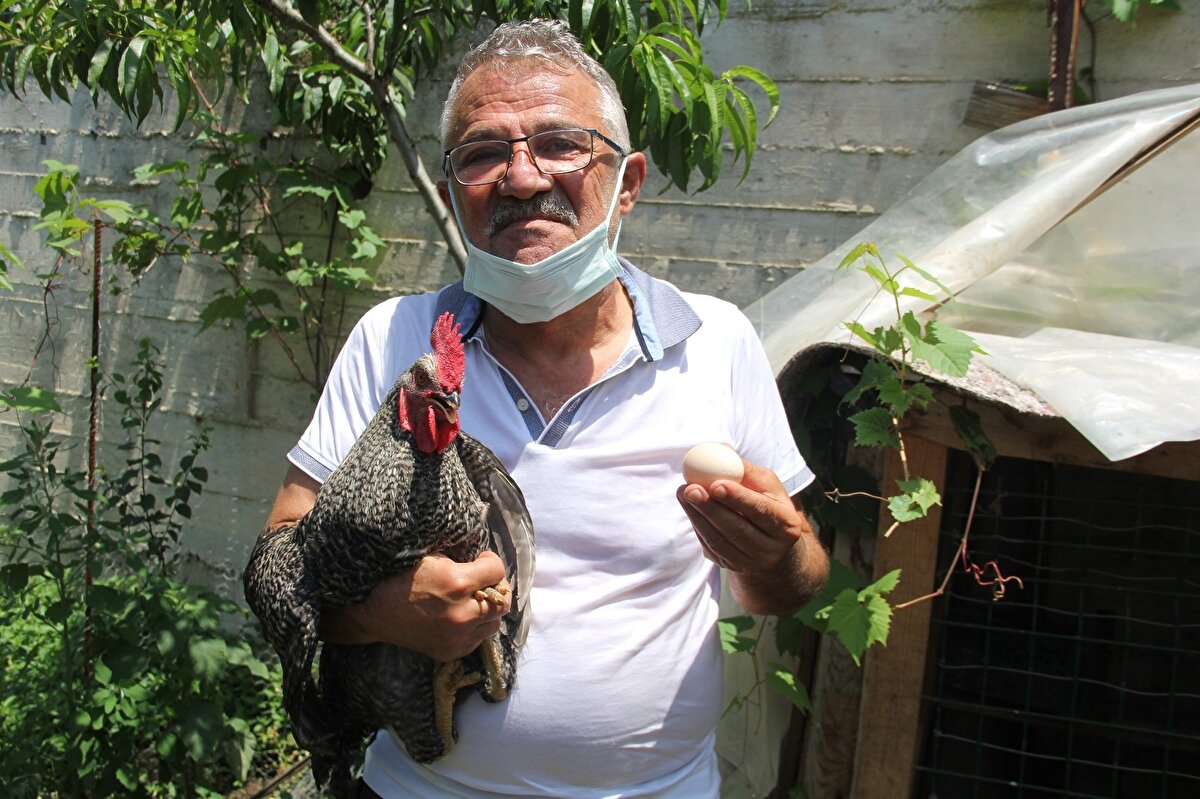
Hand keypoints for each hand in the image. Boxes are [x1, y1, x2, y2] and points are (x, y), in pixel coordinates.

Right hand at [322, 551, 510, 661]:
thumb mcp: (433, 556)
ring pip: (493, 622)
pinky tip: (460, 616)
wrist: (372, 610)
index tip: (481, 560)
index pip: (497, 570)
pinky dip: (475, 627)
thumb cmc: (400, 575)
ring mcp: (456, 637)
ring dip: (487, 609)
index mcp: (457, 584)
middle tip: (481, 580)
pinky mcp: (450, 652)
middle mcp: (461, 614)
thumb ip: (463, 561)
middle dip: (494, 586)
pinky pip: (478, 639)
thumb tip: (484, 563)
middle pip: (502, 601)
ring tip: (470, 599)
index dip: (490, 561)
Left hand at [677, 459, 825, 614]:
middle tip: (691, 489)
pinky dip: (697, 526)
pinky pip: (711, 547)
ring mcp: (750, 563)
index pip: (762, 511)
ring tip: (683, 493)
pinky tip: (689, 508)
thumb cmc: (770, 506)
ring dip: (697, 516)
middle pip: (737, 529)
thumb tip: (722, 451)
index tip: (716, 484)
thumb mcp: (769, 487)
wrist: (775, 548)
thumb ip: (748, 471)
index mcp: (787, 526)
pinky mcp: (731, 567)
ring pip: (720, 541)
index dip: (739, 498)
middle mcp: (771, 550)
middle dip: (711, 508)